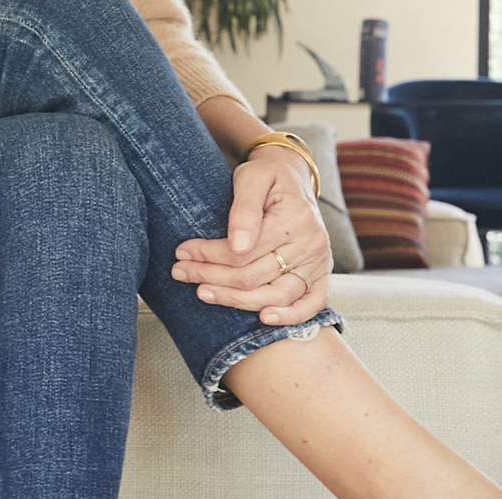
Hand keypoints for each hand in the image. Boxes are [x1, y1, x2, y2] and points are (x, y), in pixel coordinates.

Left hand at [171, 146, 331, 327]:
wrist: (291, 176)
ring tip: (202, 293)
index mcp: (295, 218)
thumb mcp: (251, 178)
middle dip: (210, 276)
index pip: (243, 253)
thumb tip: (237, 247)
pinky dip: (290, 316)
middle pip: (253, 277)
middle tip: (180, 272)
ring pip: (275, 295)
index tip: (182, 253)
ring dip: (234, 300)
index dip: (208, 256)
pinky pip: (312, 304)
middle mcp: (311, 243)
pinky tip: (263, 318)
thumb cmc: (267, 177)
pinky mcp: (321, 275)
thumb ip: (244, 210)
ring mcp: (318, 262)